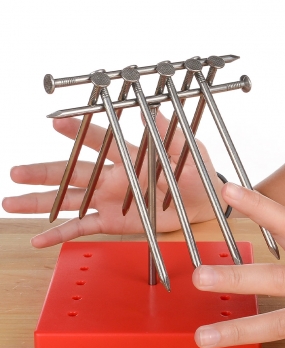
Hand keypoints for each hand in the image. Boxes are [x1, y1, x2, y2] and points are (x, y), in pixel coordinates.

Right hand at [2, 112, 223, 246]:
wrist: (203, 202)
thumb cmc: (195, 174)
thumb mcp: (185, 150)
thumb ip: (167, 133)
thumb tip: (153, 109)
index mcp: (129, 157)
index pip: (99, 142)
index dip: (79, 133)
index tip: (57, 123)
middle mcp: (112, 177)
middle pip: (72, 172)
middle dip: (43, 172)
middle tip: (16, 172)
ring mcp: (108, 200)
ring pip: (69, 200)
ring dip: (41, 202)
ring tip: (12, 202)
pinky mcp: (112, 221)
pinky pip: (82, 226)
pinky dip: (61, 233)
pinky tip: (39, 238)